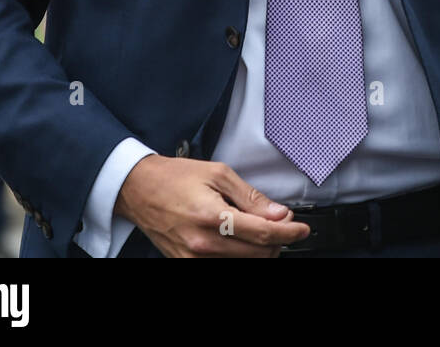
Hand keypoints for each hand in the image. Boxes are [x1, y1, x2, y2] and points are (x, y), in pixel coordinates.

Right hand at [113, 155, 310, 257]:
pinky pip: (221, 265)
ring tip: (260, 228)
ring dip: (259, 249)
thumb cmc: (175, 178)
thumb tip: (278, 213)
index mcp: (212, 217)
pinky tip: (241, 240)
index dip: (289, 232)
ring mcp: (192, 258)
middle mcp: (202, 244)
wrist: (138, 189)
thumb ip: (251, 197)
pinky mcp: (185, 264)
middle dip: (277, 240)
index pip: (262, 233)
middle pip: (256, 253)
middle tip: (281, 221)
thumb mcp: (218, 174)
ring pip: (242, 263)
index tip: (302, 229)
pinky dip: (239, 254)